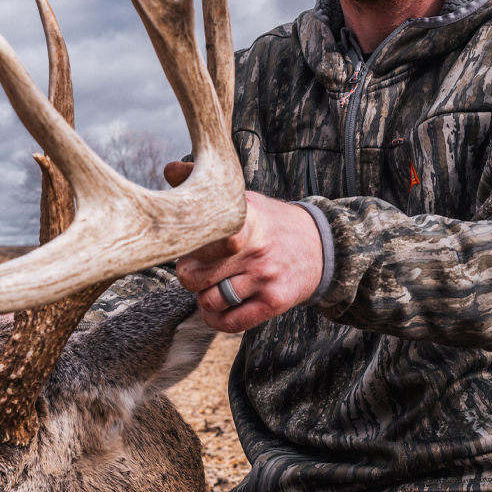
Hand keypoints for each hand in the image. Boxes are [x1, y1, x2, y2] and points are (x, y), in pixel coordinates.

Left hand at [163, 162, 323, 332]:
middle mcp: (255, 250)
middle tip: (196, 268)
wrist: (322, 245)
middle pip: (194, 275)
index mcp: (245, 220)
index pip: (205, 236)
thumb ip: (207, 187)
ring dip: (202, 298)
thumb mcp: (244, 200)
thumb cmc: (270, 223)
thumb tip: (169, 169)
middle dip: (188, 274)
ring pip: (210, 301)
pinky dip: (216, 319)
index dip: (188, 245)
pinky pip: (231, 322)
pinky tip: (217, 309)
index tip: (190, 243)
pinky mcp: (274, 302)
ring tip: (210, 286)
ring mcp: (265, 278)